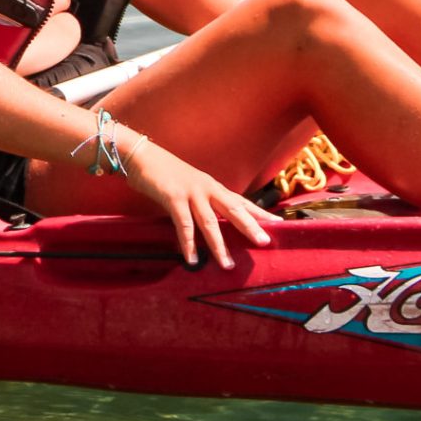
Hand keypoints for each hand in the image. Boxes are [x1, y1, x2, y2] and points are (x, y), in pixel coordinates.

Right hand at [122, 134, 278, 269]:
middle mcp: (207, 188)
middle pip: (233, 209)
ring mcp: (191, 192)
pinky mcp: (173, 197)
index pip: (241, 201)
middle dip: (250, 226)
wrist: (143, 155)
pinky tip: (192, 259)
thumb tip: (213, 223)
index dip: (259, 213)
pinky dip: (188, 243)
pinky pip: (184, 224)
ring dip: (219, 245)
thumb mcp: (191, 186)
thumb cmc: (166, 173)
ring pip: (210, 221)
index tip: (277, 223)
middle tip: (265, 242)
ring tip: (227, 265)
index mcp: (212, 187)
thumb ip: (203, 201)